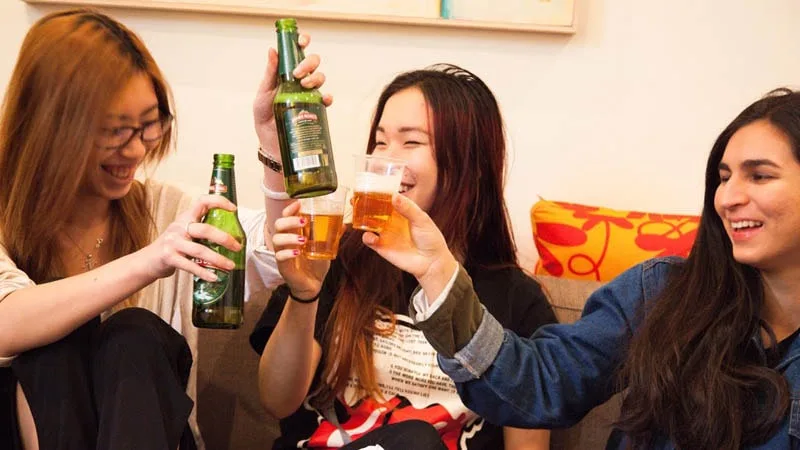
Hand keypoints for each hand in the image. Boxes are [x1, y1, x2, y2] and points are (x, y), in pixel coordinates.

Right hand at [140, 195, 241, 281]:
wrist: (149, 260)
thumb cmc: (174, 246)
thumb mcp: (185, 232)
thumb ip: (202, 230)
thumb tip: (232, 237)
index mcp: (186, 217)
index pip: (202, 202)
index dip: (219, 202)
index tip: (234, 209)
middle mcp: (179, 227)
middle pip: (205, 229)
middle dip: (224, 239)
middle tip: (238, 247)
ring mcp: (173, 242)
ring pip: (200, 250)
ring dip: (218, 259)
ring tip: (230, 266)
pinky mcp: (169, 257)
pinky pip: (190, 265)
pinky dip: (204, 272)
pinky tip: (215, 277)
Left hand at [253, 34, 331, 149]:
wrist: (270, 140)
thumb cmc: (264, 114)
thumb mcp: (263, 92)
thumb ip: (270, 73)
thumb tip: (273, 50)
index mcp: (287, 72)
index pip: (298, 52)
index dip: (303, 42)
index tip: (301, 41)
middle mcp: (300, 80)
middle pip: (313, 62)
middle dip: (309, 63)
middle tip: (298, 74)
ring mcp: (309, 94)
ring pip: (320, 78)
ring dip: (315, 78)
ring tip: (305, 86)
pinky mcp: (315, 109)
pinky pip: (326, 100)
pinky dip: (327, 97)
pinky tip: (324, 99)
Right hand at [272, 201, 329, 298]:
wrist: (313, 284)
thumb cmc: (316, 263)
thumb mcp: (325, 247)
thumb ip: (332, 235)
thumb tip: (344, 223)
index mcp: (294, 233)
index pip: (286, 216)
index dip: (289, 209)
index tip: (298, 203)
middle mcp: (286, 241)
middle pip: (278, 224)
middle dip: (290, 221)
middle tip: (304, 222)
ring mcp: (282, 253)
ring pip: (277, 239)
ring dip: (289, 237)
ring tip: (303, 240)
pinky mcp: (283, 266)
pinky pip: (279, 257)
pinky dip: (287, 253)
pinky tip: (297, 253)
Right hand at [362, 194, 457, 300]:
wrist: (432, 262)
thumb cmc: (431, 238)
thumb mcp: (422, 220)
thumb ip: (408, 209)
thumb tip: (394, 196)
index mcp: (402, 211)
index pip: (387, 199)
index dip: (377, 193)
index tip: (367, 186)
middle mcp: (392, 221)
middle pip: (374, 210)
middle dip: (363, 204)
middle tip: (354, 199)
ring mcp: (386, 233)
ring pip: (369, 224)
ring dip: (361, 218)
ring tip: (356, 214)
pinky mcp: (382, 247)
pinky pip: (370, 240)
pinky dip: (367, 237)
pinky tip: (370, 236)